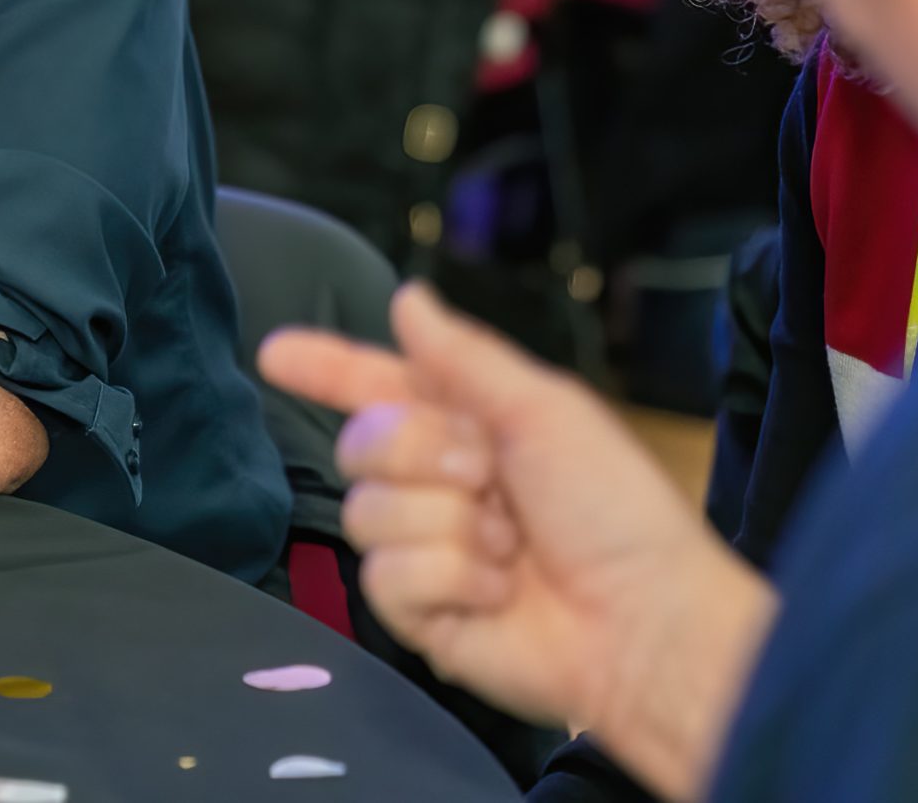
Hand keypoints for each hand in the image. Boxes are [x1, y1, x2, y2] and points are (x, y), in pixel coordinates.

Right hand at [259, 284, 774, 798]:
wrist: (642, 621)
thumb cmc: (614, 510)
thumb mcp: (544, 410)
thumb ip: (463, 356)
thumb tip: (407, 297)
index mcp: (468, 424)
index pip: (378, 385)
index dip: (326, 367)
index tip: (275, 352)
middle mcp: (438, 483)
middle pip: (360, 442)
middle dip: (421, 451)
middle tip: (489, 475)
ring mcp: (425, 550)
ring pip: (368, 510)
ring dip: (448, 523)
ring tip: (507, 546)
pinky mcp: (418, 614)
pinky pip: (386, 576)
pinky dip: (449, 577)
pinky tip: (496, 592)